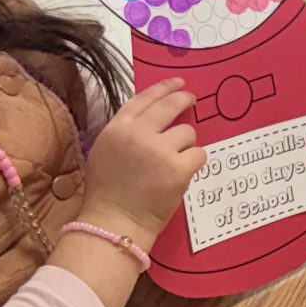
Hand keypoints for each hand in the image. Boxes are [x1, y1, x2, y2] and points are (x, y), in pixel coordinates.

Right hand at [80, 79, 205, 244]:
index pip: (143, 99)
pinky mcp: (178, 168)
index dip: (163, 88)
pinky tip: (181, 175)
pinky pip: (199, 154)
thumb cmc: (108, 193)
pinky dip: (194, 163)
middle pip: (169, 106)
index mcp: (117, 129)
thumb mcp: (106, 152)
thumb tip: (155, 119)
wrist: (113, 223)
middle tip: (192, 100)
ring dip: (185, 146)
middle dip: (184, 100)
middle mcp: (137, 134)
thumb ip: (128, 132)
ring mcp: (159, 150)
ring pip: (187, 133)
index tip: (178, 83)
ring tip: (171, 164)